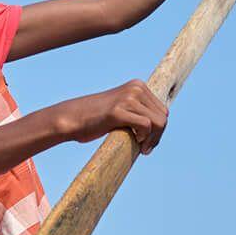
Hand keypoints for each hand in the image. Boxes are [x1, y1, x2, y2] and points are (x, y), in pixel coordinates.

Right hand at [52, 81, 169, 153]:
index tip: (148, 142)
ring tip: (143, 149)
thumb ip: (140, 110)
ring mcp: (127, 98)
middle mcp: (135, 88)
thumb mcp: (123, 108)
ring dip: (153, 140)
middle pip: (163, 117)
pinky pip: (145, 126)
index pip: (162, 110)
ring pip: (158, 122)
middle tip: (146, 149)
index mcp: (138, 85)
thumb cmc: (96, 118)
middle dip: (157, 136)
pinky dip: (145, 138)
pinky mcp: (118, 111)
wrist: (72, 118)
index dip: (159, 129)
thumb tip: (162, 123)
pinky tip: (136, 143)